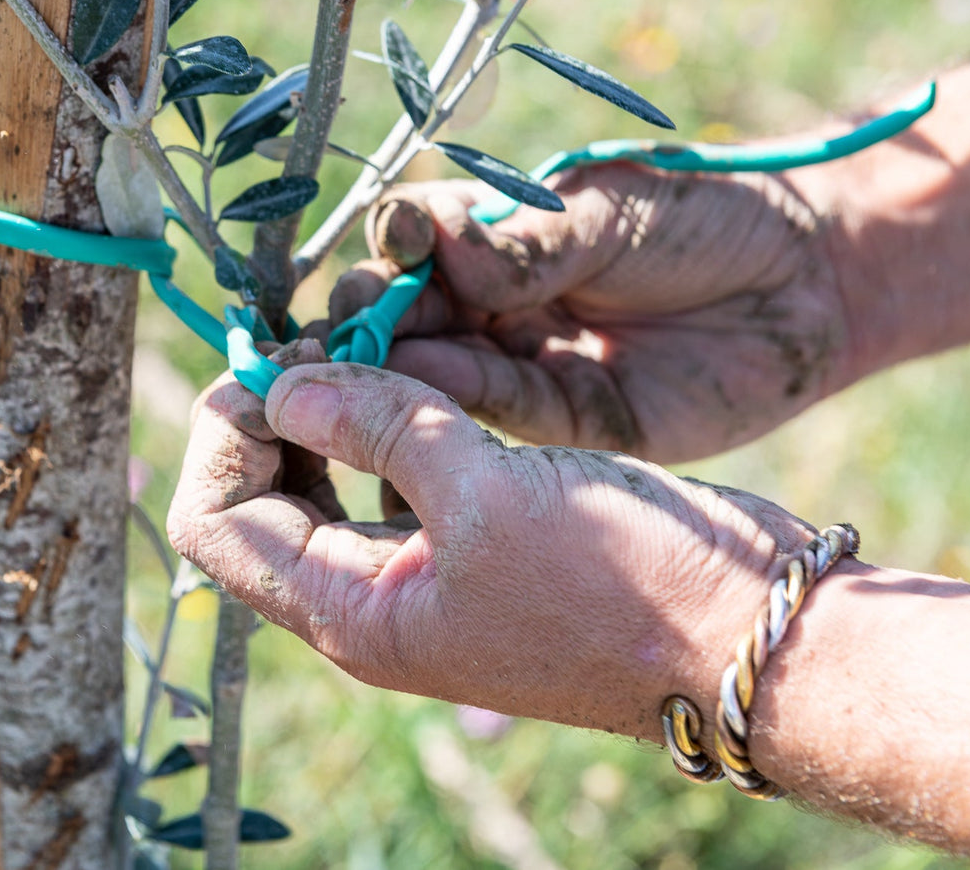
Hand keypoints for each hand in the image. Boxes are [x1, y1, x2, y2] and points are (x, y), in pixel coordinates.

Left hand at [167, 358, 815, 739]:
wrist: (753, 635)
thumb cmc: (630, 583)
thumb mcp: (489, 492)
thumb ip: (379, 426)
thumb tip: (283, 383)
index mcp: (351, 609)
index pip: (217, 523)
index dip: (224, 434)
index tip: (271, 360)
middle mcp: (371, 597)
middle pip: (260, 498)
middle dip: (272, 411)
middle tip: (318, 335)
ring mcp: (423, 570)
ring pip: (327, 479)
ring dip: (330, 405)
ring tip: (365, 334)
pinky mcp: (475, 539)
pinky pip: (394, 473)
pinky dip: (390, 415)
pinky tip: (421, 365)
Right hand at [329, 166, 850, 462]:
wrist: (810, 284)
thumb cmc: (707, 219)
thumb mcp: (610, 213)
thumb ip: (525, 243)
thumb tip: (434, 251)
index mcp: (496, 233)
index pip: (414, 240)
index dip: (393, 247)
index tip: (393, 248)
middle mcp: (495, 300)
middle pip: (408, 313)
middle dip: (371, 320)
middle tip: (344, 332)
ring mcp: (522, 360)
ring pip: (437, 369)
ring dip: (394, 370)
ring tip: (358, 369)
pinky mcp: (561, 420)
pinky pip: (495, 411)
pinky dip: (454, 403)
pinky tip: (422, 391)